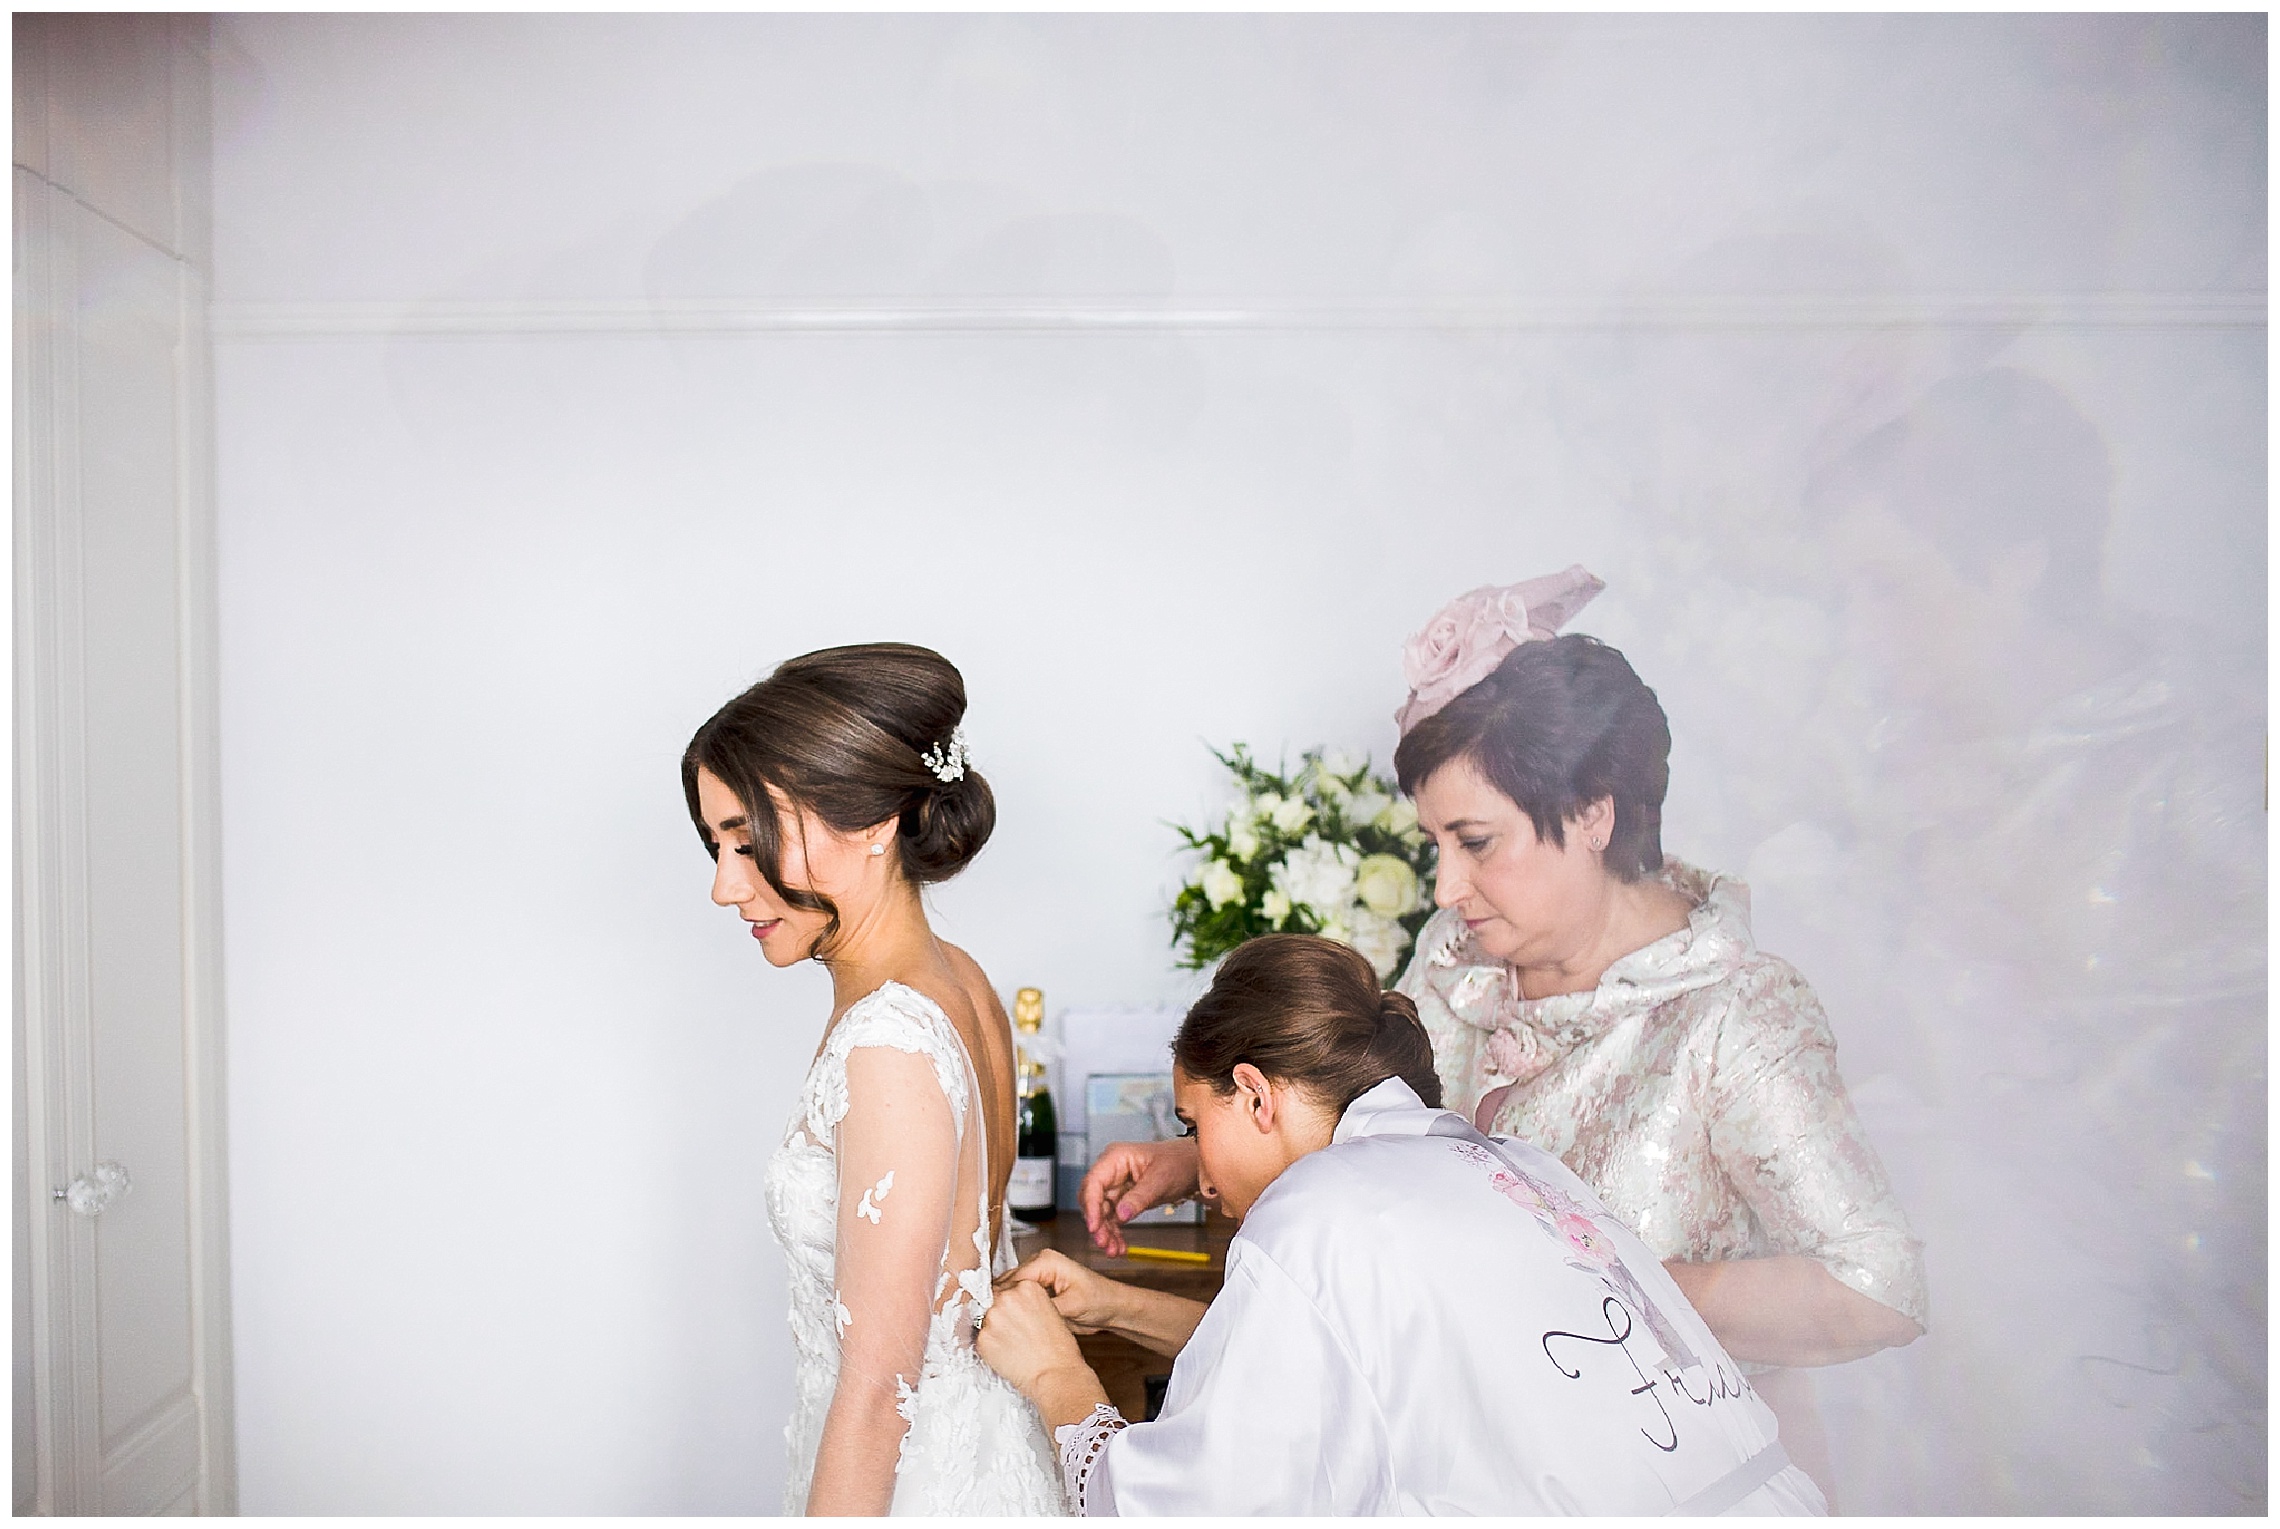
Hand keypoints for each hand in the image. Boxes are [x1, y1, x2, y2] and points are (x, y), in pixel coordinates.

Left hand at [976, 1280, 1092, 1411]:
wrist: (1055, 1374)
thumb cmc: (1058, 1350)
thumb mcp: (1050, 1312)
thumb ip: (1027, 1303)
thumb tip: (1011, 1306)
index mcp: (1028, 1287)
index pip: (1008, 1287)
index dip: (1011, 1304)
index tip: (1014, 1314)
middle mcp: (1007, 1297)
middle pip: (994, 1300)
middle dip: (1001, 1315)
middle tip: (1014, 1332)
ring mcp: (993, 1317)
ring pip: (985, 1319)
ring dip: (994, 1330)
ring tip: (1012, 1345)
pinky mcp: (983, 1338)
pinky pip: (981, 1339)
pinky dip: (990, 1346)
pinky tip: (1006, 1353)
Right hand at [999, 1248, 1124, 1334]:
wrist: (1113, 1308)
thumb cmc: (1100, 1301)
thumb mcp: (1072, 1306)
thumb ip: (1045, 1308)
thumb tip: (1021, 1314)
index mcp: (1046, 1261)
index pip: (1014, 1279)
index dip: (1002, 1299)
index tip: (991, 1315)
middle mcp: (1039, 1264)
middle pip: (1008, 1283)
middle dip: (1000, 1302)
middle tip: (991, 1323)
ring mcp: (1038, 1277)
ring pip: (1010, 1292)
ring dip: (1005, 1306)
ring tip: (996, 1325)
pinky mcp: (1038, 1290)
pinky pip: (1018, 1298)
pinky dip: (1013, 1309)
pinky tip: (1008, 1324)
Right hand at [1080, 1137, 1201, 1255]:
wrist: (1192, 1167)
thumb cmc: (1178, 1163)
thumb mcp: (1160, 1181)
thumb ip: (1139, 1198)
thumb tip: (1120, 1216)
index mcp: (1115, 1158)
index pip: (1093, 1183)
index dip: (1090, 1206)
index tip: (1094, 1227)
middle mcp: (1110, 1171)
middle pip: (1093, 1199)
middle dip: (1097, 1223)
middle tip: (1104, 1244)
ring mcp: (1115, 1185)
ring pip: (1101, 1212)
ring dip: (1106, 1232)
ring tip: (1113, 1251)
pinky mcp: (1121, 1199)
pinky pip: (1113, 1218)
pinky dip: (1115, 1233)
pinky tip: (1119, 1247)